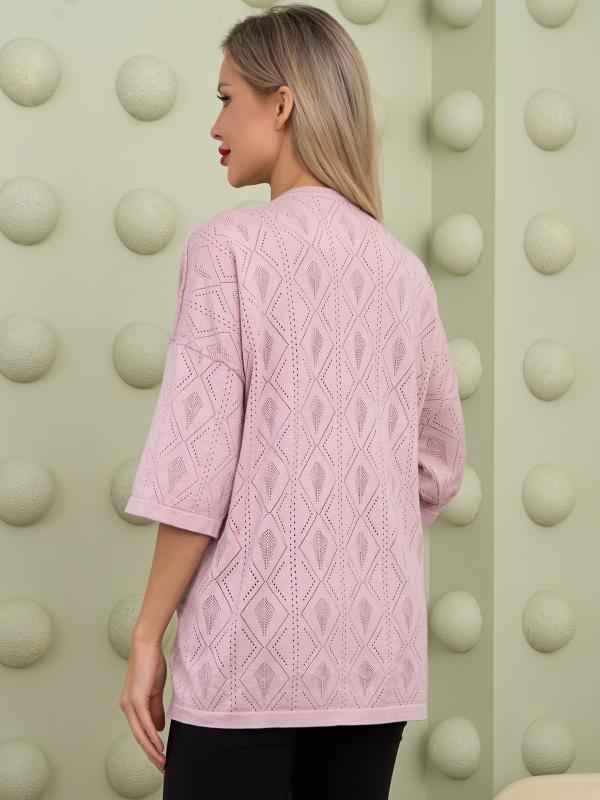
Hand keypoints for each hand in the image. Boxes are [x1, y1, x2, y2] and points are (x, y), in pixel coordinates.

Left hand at [119, 638, 166, 772]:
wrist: (146, 645)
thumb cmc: (151, 664)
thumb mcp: (156, 690)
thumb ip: (156, 709)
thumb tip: (158, 729)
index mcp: (131, 705)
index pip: (139, 731)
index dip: (149, 746)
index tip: (160, 757)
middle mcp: (126, 707)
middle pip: (138, 736)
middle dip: (150, 754)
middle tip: (161, 766)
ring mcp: (130, 703)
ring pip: (140, 733)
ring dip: (151, 749)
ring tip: (162, 761)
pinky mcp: (136, 698)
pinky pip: (144, 722)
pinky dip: (151, 735)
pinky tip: (159, 745)